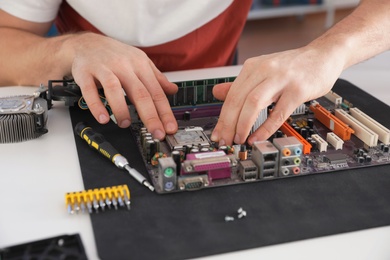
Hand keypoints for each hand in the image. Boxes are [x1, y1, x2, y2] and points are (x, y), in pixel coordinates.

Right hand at [69, 32, 177, 139]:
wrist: (87, 43)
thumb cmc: (116, 55)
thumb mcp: (140, 62)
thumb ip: (156, 78)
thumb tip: (173, 90)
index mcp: (140, 65)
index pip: (156, 92)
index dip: (165, 112)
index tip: (170, 128)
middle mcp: (124, 66)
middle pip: (140, 92)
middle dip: (150, 116)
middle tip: (156, 133)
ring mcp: (104, 68)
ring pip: (115, 89)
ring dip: (121, 109)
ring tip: (125, 124)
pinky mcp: (85, 72)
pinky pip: (90, 90)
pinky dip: (96, 105)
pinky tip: (102, 118)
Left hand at [211, 46, 345, 145]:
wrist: (324, 55)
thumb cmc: (293, 66)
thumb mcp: (263, 70)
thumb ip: (241, 84)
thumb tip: (216, 92)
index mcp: (253, 67)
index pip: (231, 95)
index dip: (222, 117)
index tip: (217, 133)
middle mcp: (265, 70)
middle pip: (239, 99)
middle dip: (228, 124)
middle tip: (225, 140)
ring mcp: (282, 79)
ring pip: (254, 103)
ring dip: (243, 125)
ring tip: (238, 140)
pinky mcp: (298, 90)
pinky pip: (278, 113)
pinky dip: (265, 128)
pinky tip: (257, 137)